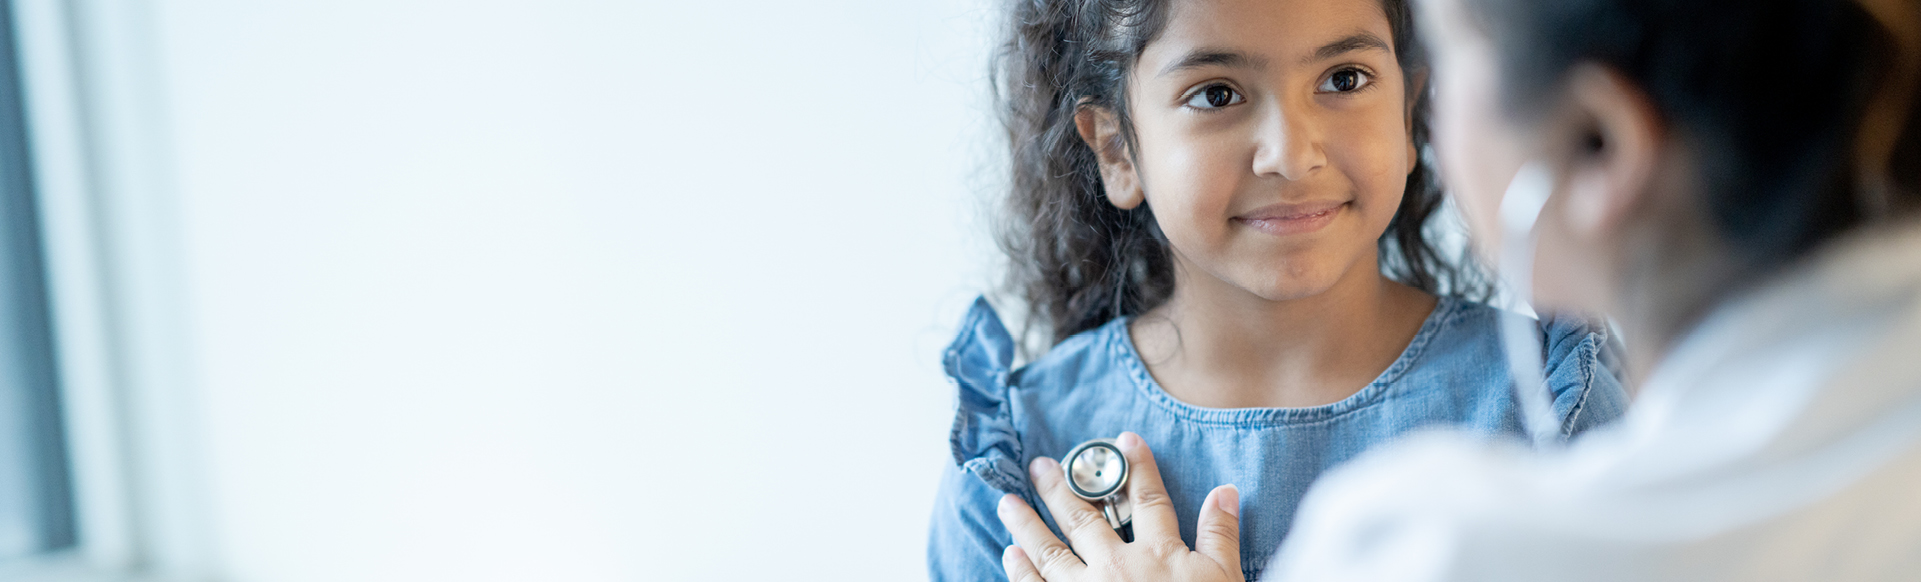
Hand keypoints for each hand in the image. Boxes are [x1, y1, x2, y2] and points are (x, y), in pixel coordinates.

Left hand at [997, 431, 1242, 581]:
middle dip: (1061, 488)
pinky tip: (1010, 554)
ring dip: (1026, 524)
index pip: (1148, 500)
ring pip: (1048, 551)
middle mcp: (1115, 568)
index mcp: (1158, 555)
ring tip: (1008, 502)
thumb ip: (1221, 536)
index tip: (1126, 440)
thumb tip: (1225, 492)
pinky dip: (1021, 572)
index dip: (1139, 468)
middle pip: (1082, 519)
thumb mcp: (1225, 580)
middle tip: (1040, 466)